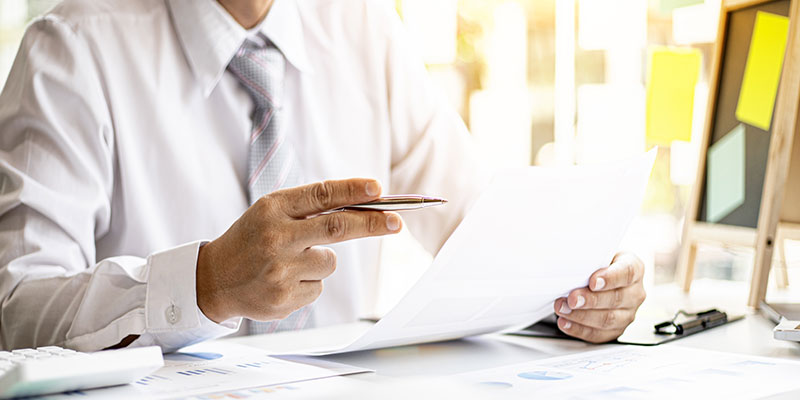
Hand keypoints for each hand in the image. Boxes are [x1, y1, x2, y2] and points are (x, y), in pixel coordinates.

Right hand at [196, 178, 402, 322]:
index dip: (352, 190)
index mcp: (273, 208)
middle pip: (336, 227)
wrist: (213, 280)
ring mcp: (280, 269)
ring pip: (329, 262)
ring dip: (320, 261)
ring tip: (290, 262)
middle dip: (372, 223)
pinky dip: (307, 283)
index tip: (378, 188)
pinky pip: (317, 287)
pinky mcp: (284, 297)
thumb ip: (310, 208)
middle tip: (397, 222)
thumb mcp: (270, 213)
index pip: (320, 195)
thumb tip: (365, 206)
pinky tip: (282, 281)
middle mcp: (276, 237)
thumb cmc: (251, 240)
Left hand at [553, 253, 645, 342]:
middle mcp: (634, 293)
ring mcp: (627, 313)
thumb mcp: (598, 254)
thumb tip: (572, 264)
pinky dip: (579, 329)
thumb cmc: (599, 265)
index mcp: (634, 269)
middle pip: (616, 299)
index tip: (593, 282)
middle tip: (572, 298)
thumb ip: (590, 259)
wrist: (602, 278)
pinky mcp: (616, 329)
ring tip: (563, 309)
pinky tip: (565, 322)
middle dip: (591, 300)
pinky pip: (598, 334)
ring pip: (607, 319)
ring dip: (581, 316)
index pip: (627, 273)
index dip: (610, 278)